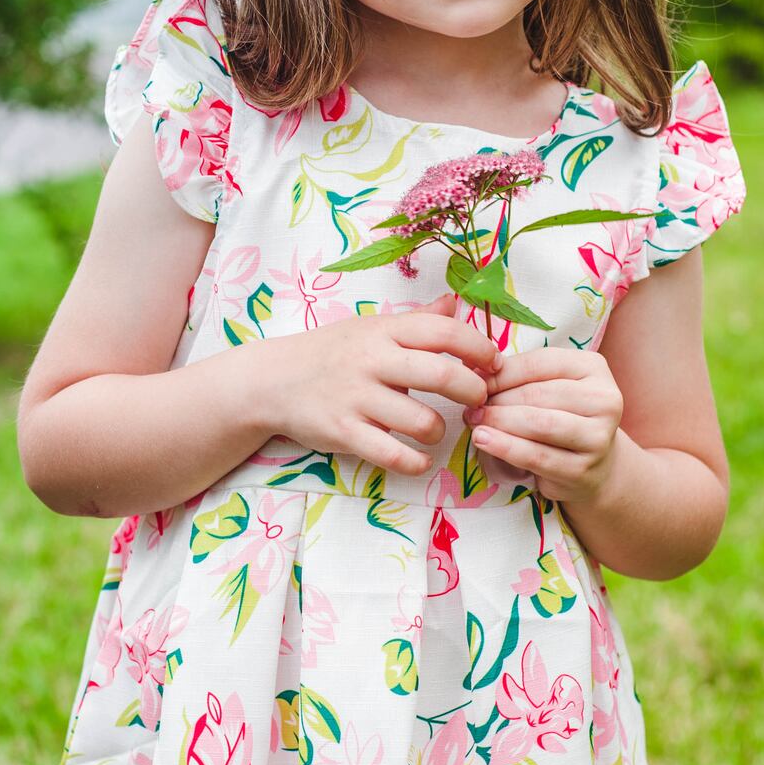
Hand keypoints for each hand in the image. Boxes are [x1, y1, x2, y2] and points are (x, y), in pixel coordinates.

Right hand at [249, 291, 501, 476]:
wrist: (270, 380)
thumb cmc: (329, 352)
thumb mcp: (370, 327)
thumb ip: (416, 319)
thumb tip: (455, 302)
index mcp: (383, 331)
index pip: (442, 331)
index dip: (478, 347)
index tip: (493, 364)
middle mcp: (372, 360)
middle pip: (440, 374)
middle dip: (472, 390)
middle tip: (478, 399)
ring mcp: (357, 398)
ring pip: (421, 420)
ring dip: (439, 431)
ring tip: (434, 430)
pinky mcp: (343, 431)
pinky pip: (391, 454)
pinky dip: (415, 462)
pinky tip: (419, 459)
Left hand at [460, 347, 623, 502]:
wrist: (591, 465)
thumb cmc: (560, 415)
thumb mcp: (546, 387)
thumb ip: (517, 374)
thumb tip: (471, 366)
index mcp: (594, 368)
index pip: (541, 362)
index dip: (503, 372)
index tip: (472, 379)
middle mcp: (606, 400)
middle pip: (539, 394)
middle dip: (498, 399)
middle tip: (470, 405)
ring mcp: (599, 437)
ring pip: (539, 424)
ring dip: (499, 421)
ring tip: (474, 421)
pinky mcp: (583, 469)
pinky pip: (536, 456)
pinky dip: (505, 447)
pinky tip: (482, 440)